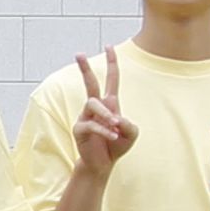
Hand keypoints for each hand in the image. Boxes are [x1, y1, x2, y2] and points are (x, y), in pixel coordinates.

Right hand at [69, 53, 137, 178]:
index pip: (111, 79)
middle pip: (90, 83)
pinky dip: (103, 130)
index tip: (108, 46)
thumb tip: (116, 120)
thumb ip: (129, 125)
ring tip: (115, 127)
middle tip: (78, 53)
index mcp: (110, 103)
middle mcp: (96, 106)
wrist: (102, 164)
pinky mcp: (79, 129)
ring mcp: (85, 116)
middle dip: (84, 68)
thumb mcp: (131, 134)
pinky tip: (112, 137)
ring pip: (93, 104)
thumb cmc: (117, 145)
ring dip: (106, 115)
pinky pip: (91, 124)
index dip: (111, 63)